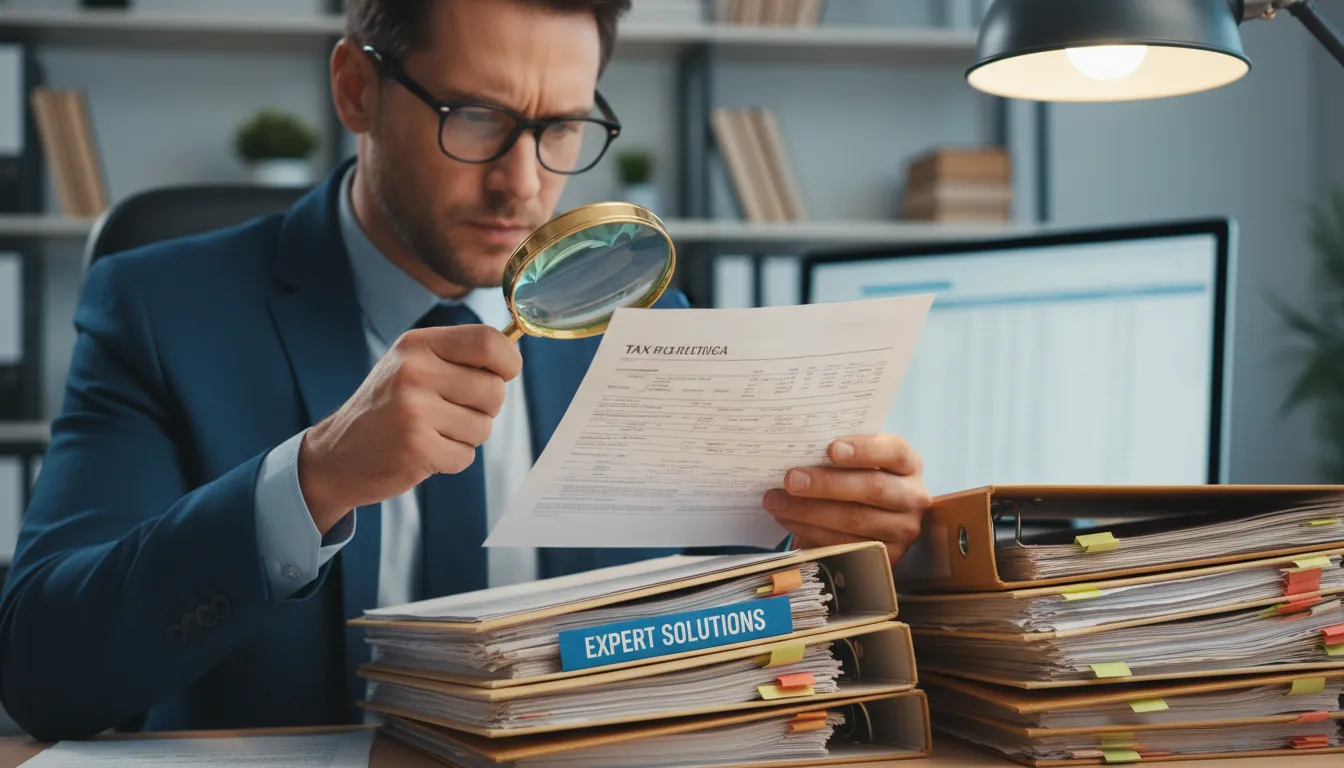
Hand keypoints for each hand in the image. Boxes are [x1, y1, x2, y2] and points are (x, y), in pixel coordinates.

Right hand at [297, 325, 521, 532]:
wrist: (336, 455)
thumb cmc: (387, 408)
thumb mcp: (412, 366)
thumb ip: (458, 358)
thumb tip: (512, 359)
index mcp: (417, 345)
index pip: (487, 340)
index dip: (509, 361)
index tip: (505, 374)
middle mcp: (413, 371)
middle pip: (494, 390)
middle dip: (485, 408)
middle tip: (453, 412)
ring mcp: (413, 410)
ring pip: (483, 427)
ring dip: (466, 437)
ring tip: (432, 432)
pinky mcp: (416, 447)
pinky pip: (465, 456)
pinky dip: (451, 460)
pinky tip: (423, 452)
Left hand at [762, 434, 932, 564]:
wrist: (876, 518)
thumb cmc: (860, 478)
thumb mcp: (860, 462)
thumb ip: (838, 456)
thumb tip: (796, 453)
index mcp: (909, 464)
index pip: (894, 452)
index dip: (864, 450)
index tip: (831, 449)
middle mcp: (913, 497)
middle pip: (872, 488)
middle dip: (827, 484)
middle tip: (790, 480)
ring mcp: (904, 530)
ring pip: (856, 520)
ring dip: (810, 511)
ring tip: (777, 502)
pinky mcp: (887, 557)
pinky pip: (846, 545)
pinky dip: (812, 532)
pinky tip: (789, 521)